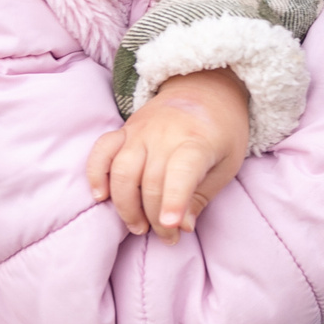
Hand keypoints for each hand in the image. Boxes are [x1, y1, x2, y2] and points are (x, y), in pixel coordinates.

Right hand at [85, 69, 250, 238]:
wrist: (206, 87)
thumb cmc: (222, 131)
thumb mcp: (227, 164)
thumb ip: (202, 196)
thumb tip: (181, 227)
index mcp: (196, 142)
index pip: (181, 173)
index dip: (174, 201)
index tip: (171, 227)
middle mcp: (164, 135)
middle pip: (150, 182)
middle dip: (155, 217)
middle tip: (166, 237)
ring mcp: (140, 131)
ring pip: (122, 172)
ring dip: (126, 205)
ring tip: (138, 226)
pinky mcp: (124, 130)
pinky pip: (102, 151)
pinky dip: (96, 174)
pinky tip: (101, 196)